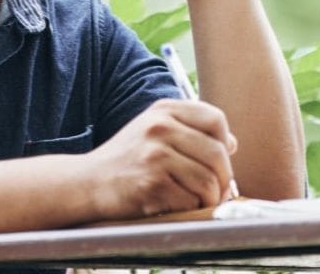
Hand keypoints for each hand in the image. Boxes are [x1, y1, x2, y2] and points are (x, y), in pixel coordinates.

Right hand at [82, 99, 237, 219]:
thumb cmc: (127, 158)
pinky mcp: (151, 185)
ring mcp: (155, 155)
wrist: (88, 182)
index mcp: (164, 110)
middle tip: (217, 191)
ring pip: (208, 181)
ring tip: (197, 200)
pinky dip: (191, 209)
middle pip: (218, 153)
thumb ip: (191, 131)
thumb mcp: (154, 130)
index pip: (216, 118)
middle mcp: (160, 127)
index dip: (224, 142)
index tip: (218, 159)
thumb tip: (231, 142)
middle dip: (224, 178)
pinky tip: (177, 206)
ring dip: (209, 198)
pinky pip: (191, 202)